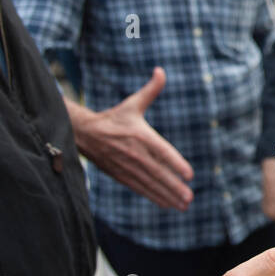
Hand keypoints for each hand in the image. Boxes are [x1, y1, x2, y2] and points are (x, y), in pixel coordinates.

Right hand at [72, 67, 194, 210]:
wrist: (84, 133)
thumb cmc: (114, 118)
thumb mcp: (133, 103)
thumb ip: (151, 90)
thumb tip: (161, 70)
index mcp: (140, 135)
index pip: (161, 151)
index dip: (175, 163)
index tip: (189, 174)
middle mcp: (134, 152)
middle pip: (158, 172)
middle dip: (174, 186)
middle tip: (190, 197)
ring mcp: (127, 166)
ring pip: (150, 184)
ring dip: (167, 195)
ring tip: (183, 205)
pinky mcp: (121, 175)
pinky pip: (140, 188)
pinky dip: (153, 197)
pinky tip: (167, 204)